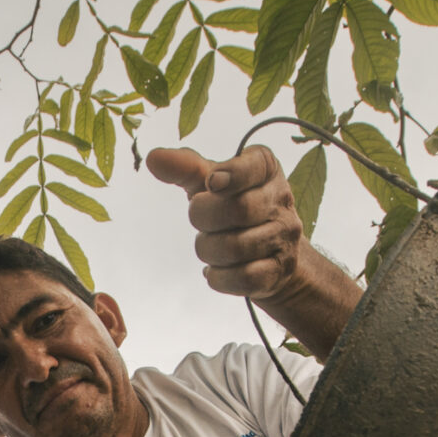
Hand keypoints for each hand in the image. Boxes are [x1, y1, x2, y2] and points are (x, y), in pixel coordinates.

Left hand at [144, 144, 361, 355]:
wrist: (270, 251)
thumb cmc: (232, 206)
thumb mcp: (210, 183)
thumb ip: (184, 168)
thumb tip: (153, 158)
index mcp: (266, 168)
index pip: (255, 166)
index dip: (232, 174)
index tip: (211, 183)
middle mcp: (282, 200)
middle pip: (239, 209)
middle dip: (203, 217)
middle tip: (199, 221)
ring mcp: (284, 237)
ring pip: (236, 247)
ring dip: (208, 250)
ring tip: (209, 246)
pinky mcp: (279, 271)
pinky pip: (244, 278)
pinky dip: (219, 277)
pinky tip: (215, 270)